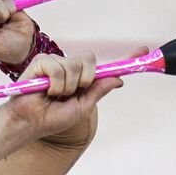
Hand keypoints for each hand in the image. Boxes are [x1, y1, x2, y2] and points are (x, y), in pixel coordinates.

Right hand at [1, 45, 149, 139]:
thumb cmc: (52, 118)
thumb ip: (98, 90)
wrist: (31, 123)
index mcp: (81, 79)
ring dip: (67, 86)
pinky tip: (46, 90)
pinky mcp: (41, 62)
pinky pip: (58, 67)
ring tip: (54, 95)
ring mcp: (55, 63)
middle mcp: (70, 67)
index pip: (104, 67)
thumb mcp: (82, 106)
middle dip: (84, 80)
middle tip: (71, 93)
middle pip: (89, 60)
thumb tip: (119, 78)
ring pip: (74, 65)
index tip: (144, 51)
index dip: (124, 59)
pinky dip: (55, 83)